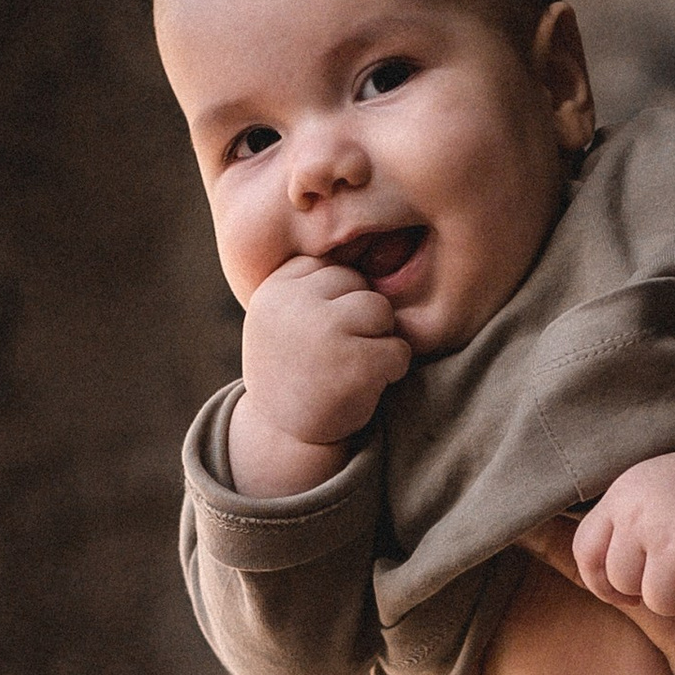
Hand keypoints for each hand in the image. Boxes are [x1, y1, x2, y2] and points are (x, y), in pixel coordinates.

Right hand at [228, 255, 411, 494]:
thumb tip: (378, 236)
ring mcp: (324, 331)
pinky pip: (398, 349)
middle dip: (360, 319)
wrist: (283, 438)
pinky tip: (363, 386)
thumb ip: (311, 282)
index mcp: (275, 288)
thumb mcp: (283, 316)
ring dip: (378, 340)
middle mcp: (295, 303)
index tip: (323, 336)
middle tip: (339, 355)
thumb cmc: (293, 370)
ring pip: (381, 310)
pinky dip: (391, 369)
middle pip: (359, 285)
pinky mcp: (354, 363)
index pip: (333, 269)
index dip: (339, 303)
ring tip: (352, 367)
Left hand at [572, 447, 674, 623]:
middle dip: (650, 586)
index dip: (602, 581)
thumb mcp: (648, 488)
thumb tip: (601, 582)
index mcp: (624, 497)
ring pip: (660, 603)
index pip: (587, 553)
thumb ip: (619, 522)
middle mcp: (644, 520)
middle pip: (624, 583)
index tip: (627, 588)